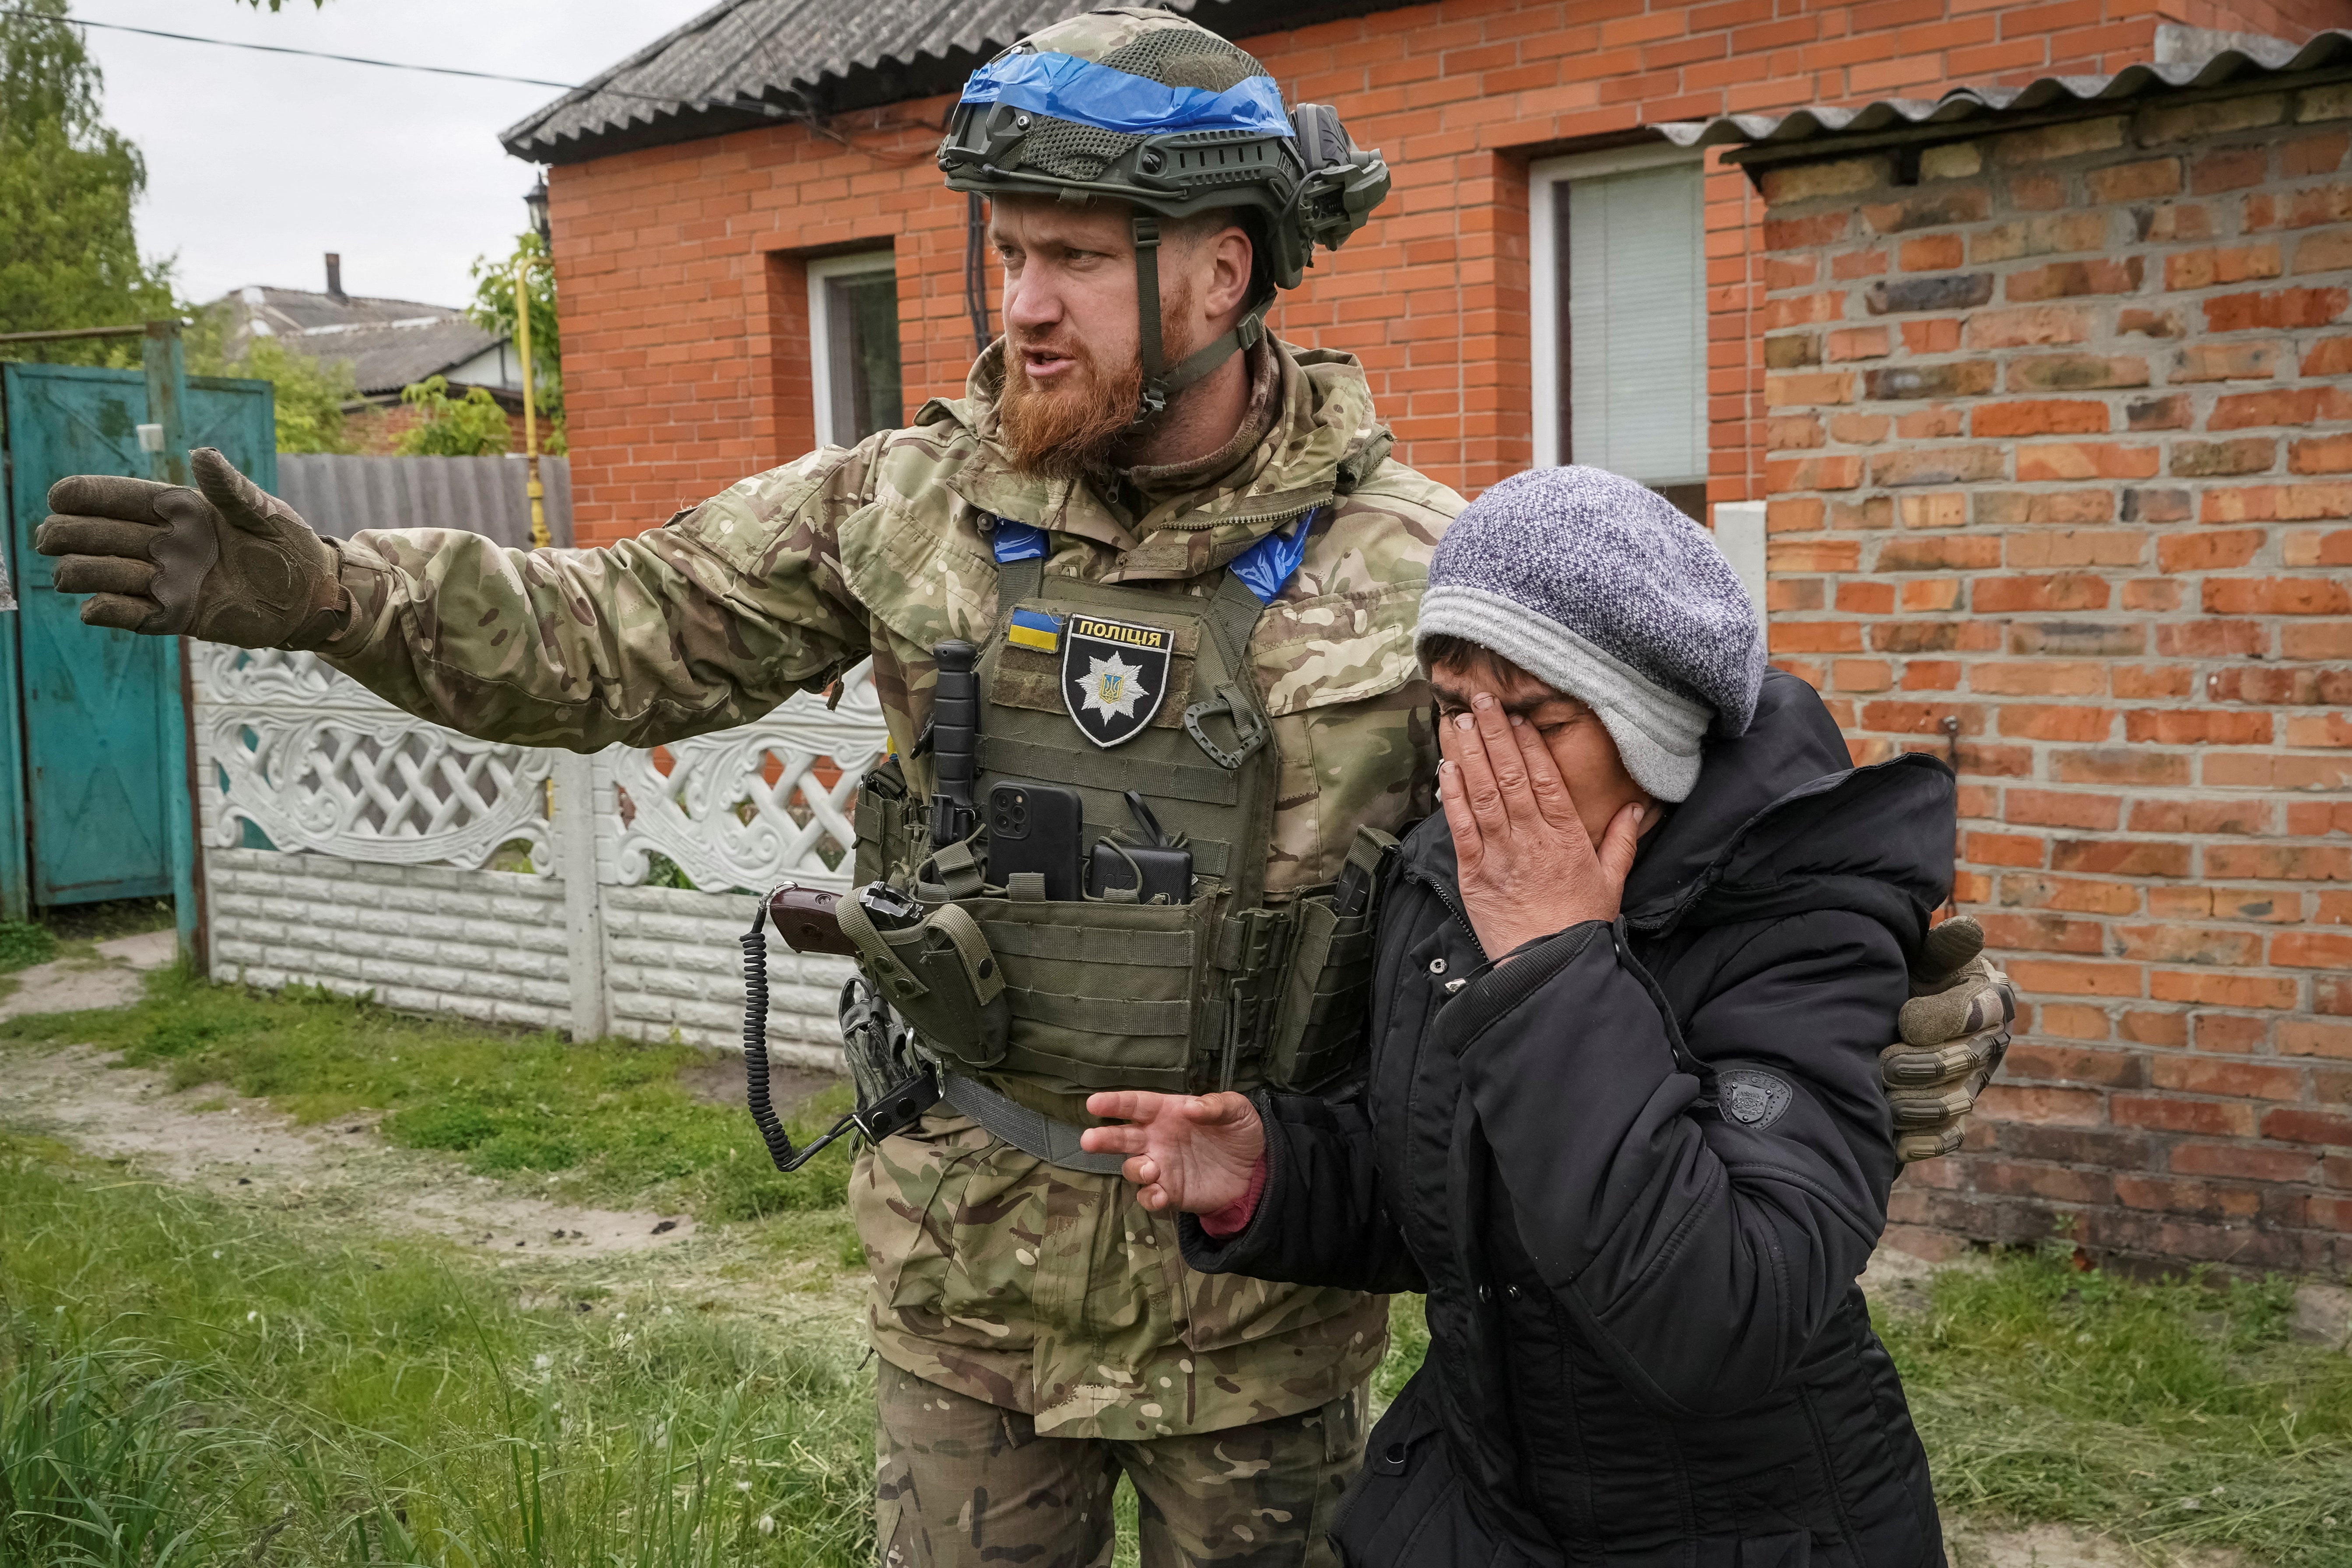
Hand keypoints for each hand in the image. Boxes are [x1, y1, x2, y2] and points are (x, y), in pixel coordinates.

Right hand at [37, 446, 346, 648]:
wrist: (311, 595)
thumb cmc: (290, 545)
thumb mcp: (263, 512)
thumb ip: (230, 487)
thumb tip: (201, 453)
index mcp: (178, 510)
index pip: (117, 497)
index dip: (84, 495)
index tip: (59, 497)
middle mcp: (162, 543)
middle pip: (95, 534)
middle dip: (68, 533)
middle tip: (51, 538)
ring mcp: (164, 580)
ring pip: (100, 574)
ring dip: (82, 572)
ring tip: (70, 573)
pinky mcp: (173, 616)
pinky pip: (126, 614)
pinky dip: (106, 610)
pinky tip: (96, 607)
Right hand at [1079, 1091, 1264, 1213]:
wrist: (1256, 1171)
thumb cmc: (1239, 1132)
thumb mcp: (1236, 1110)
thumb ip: (1216, 1105)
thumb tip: (1190, 1107)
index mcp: (1167, 1112)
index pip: (1136, 1105)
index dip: (1115, 1103)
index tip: (1094, 1103)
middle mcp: (1157, 1138)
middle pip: (1123, 1137)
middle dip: (1104, 1138)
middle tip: (1089, 1140)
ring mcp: (1161, 1166)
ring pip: (1132, 1167)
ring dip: (1135, 1168)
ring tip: (1150, 1169)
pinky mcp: (1170, 1192)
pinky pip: (1150, 1196)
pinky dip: (1150, 1196)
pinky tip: (1160, 1194)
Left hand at [1437, 691, 1644, 957]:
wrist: (1548, 967)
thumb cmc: (1580, 925)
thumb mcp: (1612, 882)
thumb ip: (1622, 841)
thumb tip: (1637, 808)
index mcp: (1565, 835)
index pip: (1545, 778)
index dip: (1528, 744)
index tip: (1517, 717)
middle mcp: (1531, 837)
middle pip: (1510, 775)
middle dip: (1494, 734)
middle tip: (1482, 701)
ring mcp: (1499, 853)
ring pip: (1482, 793)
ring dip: (1470, 753)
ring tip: (1460, 721)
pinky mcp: (1473, 872)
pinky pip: (1461, 826)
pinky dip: (1452, 795)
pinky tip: (1447, 768)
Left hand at [1881, 916, 2014, 1161]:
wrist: (1884, 1016)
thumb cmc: (1911, 980)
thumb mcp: (1924, 958)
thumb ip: (1943, 948)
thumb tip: (1966, 929)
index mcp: (1989, 1000)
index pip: (1980, 1013)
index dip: (1944, 1019)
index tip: (1905, 1018)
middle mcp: (1987, 1046)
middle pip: (1964, 1064)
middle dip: (1922, 1064)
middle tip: (1884, 1060)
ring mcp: (1971, 1086)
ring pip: (1953, 1104)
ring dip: (1914, 1102)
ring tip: (1880, 1092)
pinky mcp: (1952, 1119)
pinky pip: (1947, 1138)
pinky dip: (1920, 1140)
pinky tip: (1893, 1138)